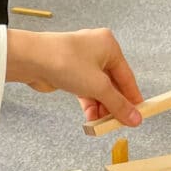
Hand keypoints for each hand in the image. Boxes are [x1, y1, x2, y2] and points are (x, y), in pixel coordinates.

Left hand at [6, 28, 142, 127]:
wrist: (32, 60)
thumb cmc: (66, 62)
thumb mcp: (98, 87)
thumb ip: (118, 104)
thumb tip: (135, 118)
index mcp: (109, 46)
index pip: (127, 77)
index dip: (132, 98)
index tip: (138, 116)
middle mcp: (98, 51)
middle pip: (113, 84)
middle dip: (114, 105)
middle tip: (118, 124)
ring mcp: (83, 61)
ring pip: (99, 89)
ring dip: (101, 108)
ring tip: (102, 125)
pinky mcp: (71, 72)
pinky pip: (86, 91)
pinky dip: (90, 105)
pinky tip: (91, 119)